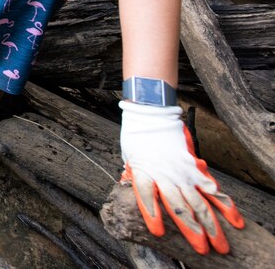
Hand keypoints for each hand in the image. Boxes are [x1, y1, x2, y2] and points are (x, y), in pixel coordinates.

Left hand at [119, 100, 244, 254]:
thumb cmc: (137, 137)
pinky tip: (233, 218)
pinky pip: (209, 186)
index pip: (147, 196)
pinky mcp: (193, 166)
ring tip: (220, 242)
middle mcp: (165, 174)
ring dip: (211, 223)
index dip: (152, 213)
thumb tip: (129, 186)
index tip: (158, 231)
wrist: (151, 113)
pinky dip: (222, 202)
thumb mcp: (128, 157)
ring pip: (198, 201)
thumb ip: (133, 175)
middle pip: (179, 206)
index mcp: (144, 172)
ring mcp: (182, 171)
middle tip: (202, 248)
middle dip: (191, 229)